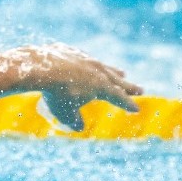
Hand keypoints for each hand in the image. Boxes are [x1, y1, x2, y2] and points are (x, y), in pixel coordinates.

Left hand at [15, 44, 143, 130]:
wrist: (41, 68)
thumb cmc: (55, 94)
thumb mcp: (65, 113)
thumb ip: (74, 121)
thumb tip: (79, 127)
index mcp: (102, 87)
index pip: (119, 97)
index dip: (128, 104)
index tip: (136, 108)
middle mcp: (99, 71)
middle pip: (117, 81)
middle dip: (129, 87)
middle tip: (140, 90)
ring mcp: (87, 60)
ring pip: (104, 67)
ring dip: (114, 72)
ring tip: (122, 74)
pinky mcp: (73, 52)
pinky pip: (86, 59)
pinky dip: (91, 64)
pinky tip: (91, 64)